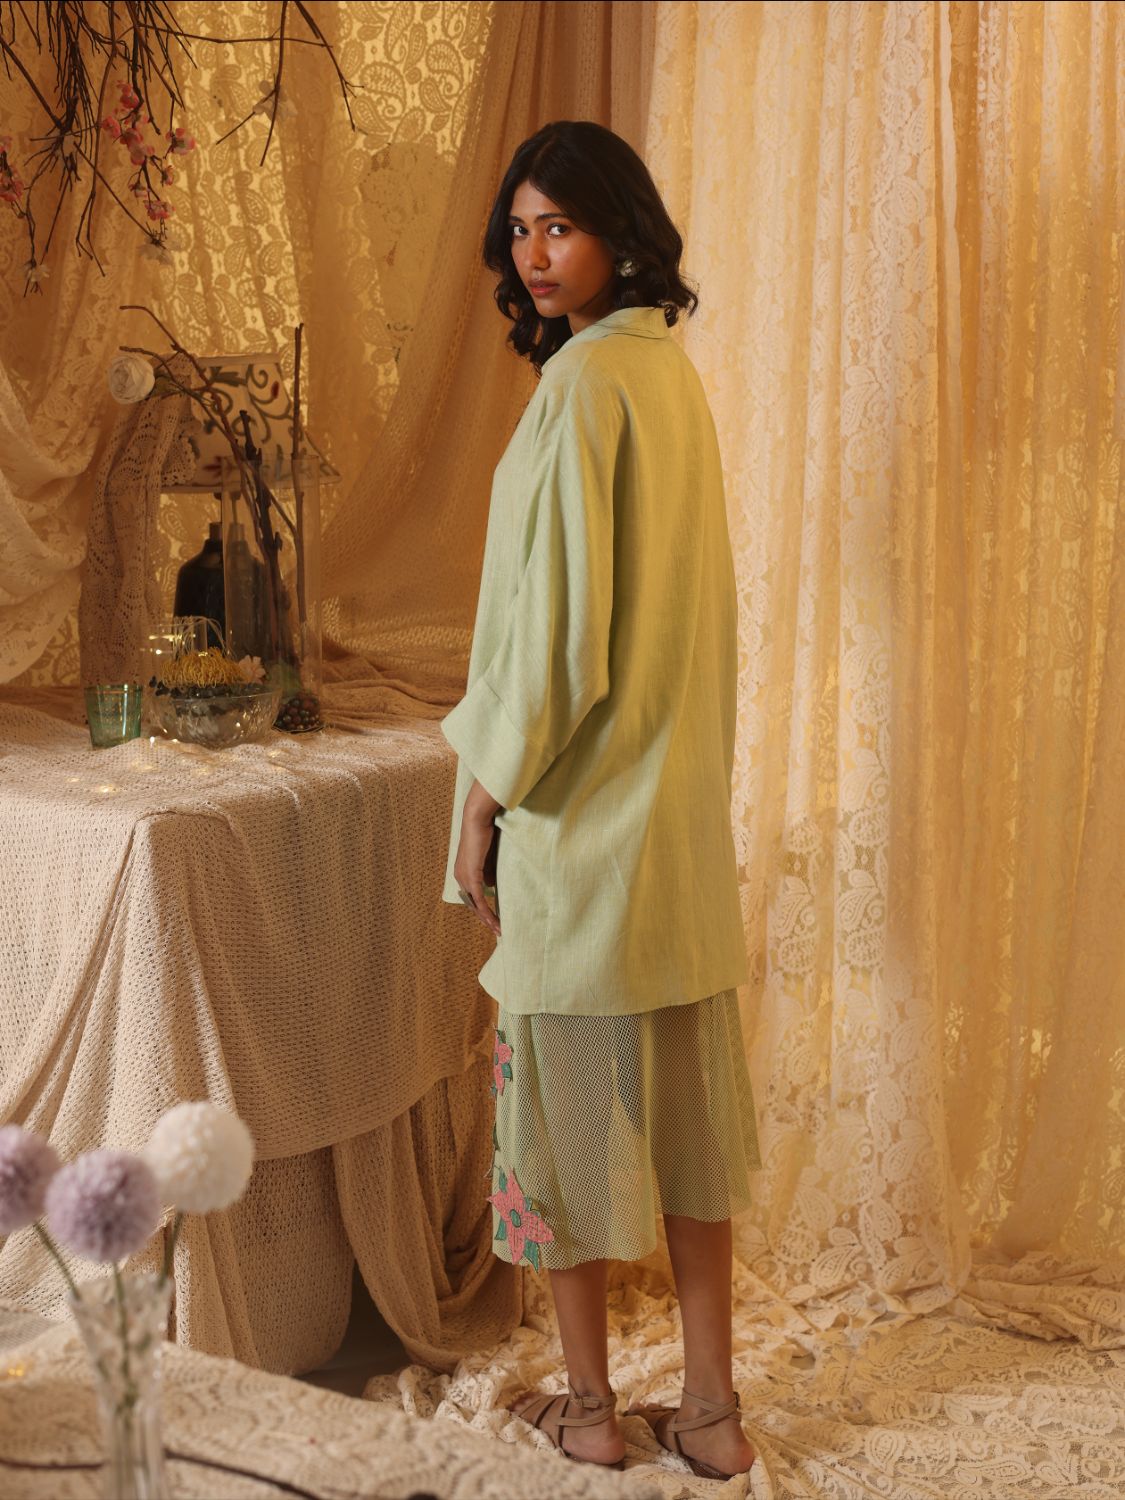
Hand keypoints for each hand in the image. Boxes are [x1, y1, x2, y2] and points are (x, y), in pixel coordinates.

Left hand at [454, 780, 502, 935]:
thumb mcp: (488, 855)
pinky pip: (479, 900)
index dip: (482, 909)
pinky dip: (487, 912)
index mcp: (463, 871)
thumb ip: (489, 870)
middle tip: (497, 929)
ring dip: (488, 919)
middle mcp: (460, 876)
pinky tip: (495, 921)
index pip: (472, 895)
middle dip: (485, 918)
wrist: (477, 819)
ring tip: (498, 930)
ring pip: (475, 905)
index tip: (494, 918)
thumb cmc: (485, 832)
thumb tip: (491, 884)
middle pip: (472, 904)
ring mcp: (464, 877)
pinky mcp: (471, 876)